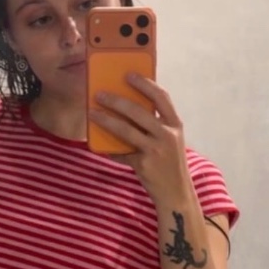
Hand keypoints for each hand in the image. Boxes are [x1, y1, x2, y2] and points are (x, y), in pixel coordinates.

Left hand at [90, 73, 189, 206]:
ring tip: (92, 112)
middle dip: (117, 101)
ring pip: (126, 129)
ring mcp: (156, 149)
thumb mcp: (169, 141)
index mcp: (175, 124)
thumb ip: (154, 126)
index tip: (129, 74)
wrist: (176, 193)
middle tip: (100, 94)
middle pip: (138, 111)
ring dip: (106, 120)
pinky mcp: (143, 163)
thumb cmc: (169, 163)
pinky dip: (110, 149)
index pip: (161, 97)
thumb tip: (125, 110)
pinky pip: (121, 152)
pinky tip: (99, 145)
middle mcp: (167, 134)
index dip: (145, 84)